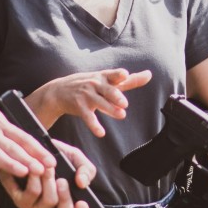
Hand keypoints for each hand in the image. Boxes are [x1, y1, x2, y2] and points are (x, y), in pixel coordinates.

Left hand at [0, 140, 98, 207]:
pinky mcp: (20, 200)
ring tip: (49, 167)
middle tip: (63, 181)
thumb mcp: (76, 159)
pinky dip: (35, 178)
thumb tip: (82, 183)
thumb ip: (86, 170)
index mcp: (68, 206)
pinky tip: (35, 167)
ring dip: (50, 182)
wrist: (33, 147)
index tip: (82, 203)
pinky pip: (31, 194)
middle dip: (66, 199)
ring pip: (49, 202)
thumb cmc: (57, 157)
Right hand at [26, 68, 152, 136]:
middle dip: (115, 96)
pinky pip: (88, 117)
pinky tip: (101, 133)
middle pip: (107, 90)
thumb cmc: (89, 85)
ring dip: (110, 109)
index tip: (125, 74)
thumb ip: (129, 80)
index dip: (118, 75)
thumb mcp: (106, 80)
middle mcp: (95, 84)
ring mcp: (86, 95)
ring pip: (100, 103)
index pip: (112, 75)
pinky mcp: (79, 107)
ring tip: (121, 115)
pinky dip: (94, 125)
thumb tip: (149, 75)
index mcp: (103, 77)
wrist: (58, 92)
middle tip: (124, 104)